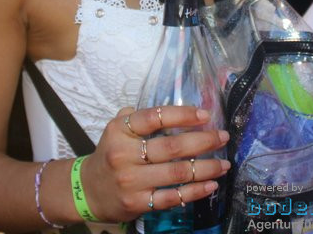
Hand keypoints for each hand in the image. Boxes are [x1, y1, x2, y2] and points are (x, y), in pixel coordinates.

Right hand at [82, 106, 229, 222]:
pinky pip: (172, 197)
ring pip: (176, 173)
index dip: (183, 114)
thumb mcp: (117, 129)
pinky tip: (211, 185)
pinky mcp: (138, 203)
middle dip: (203, 141)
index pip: (155, 117)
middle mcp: (124, 155)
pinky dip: (195, 192)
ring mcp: (131, 181)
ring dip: (206, 168)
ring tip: (224, 163)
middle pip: (171, 146)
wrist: (88, 190)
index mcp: (120, 130)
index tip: (205, 115)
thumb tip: (177, 110)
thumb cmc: (111, 154)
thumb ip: (140, 117)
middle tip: (222, 137)